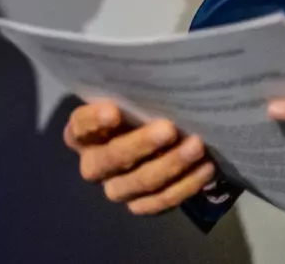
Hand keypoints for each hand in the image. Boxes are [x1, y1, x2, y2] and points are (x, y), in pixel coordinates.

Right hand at [65, 100, 216, 214]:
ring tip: (197, 146)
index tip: (113, 111)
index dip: (94, 121)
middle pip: (112, 159)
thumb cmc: (134, 113)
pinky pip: (162, 201)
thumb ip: (129, 97)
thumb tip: (154, 78)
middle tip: (169, 128)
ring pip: (141, 182)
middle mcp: (93, 165)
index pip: (80, 127)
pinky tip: (205, 167)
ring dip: (171, 165)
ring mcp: (117, 188)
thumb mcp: (125, 101)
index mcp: (80, 135)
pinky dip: (186, 185)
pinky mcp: (141, 205)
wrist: (151, 145)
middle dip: (141, 144)